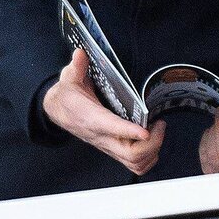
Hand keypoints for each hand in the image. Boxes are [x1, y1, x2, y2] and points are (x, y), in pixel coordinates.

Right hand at [43, 48, 165, 174]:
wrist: (58, 110)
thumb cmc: (68, 95)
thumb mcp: (69, 78)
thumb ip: (76, 67)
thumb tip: (80, 55)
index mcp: (91, 118)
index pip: (111, 128)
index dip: (129, 132)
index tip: (145, 131)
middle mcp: (101, 136)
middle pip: (129, 153)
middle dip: (151, 143)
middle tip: (160, 124)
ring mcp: (108, 145)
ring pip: (133, 162)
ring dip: (152, 151)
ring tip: (158, 131)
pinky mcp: (112, 148)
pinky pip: (133, 164)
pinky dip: (147, 157)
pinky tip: (152, 141)